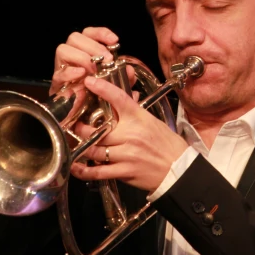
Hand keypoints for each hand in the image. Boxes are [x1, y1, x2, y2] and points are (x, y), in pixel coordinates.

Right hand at [49, 27, 134, 95]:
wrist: (80, 116)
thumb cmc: (96, 96)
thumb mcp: (115, 85)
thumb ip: (124, 77)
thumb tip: (130, 70)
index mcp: (85, 52)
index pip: (89, 33)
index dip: (101, 33)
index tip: (114, 41)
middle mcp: (71, 57)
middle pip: (75, 38)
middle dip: (93, 46)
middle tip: (107, 60)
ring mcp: (62, 69)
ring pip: (63, 50)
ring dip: (81, 57)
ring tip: (93, 69)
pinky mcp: (57, 85)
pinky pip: (59, 73)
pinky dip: (70, 72)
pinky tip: (81, 75)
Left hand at [69, 75, 188, 192]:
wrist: (179, 168)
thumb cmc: (166, 144)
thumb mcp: (151, 121)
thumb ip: (133, 113)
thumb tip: (117, 102)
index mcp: (139, 118)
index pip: (119, 98)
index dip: (102, 88)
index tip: (89, 82)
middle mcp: (131, 135)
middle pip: (97, 129)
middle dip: (81, 128)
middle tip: (74, 125)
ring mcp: (126, 154)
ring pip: (94, 149)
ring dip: (81, 147)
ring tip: (75, 143)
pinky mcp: (124, 171)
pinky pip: (98, 171)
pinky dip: (84, 170)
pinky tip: (75, 167)